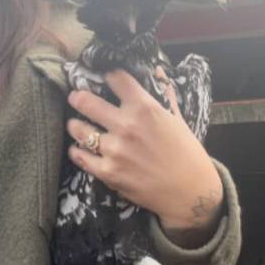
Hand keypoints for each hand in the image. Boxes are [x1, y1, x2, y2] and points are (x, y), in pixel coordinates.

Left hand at [66, 69, 222, 243]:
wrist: (190, 192)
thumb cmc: (187, 153)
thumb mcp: (177, 119)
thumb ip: (164, 94)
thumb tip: (159, 71)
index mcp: (145, 108)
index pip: (116, 78)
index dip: (108, 75)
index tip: (104, 77)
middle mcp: (126, 125)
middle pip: (86, 101)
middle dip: (78, 97)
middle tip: (75, 97)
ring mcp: (115, 150)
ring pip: (79, 129)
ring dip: (74, 125)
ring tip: (75, 124)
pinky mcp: (108, 172)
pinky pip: (80, 156)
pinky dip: (76, 151)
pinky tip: (78, 149)